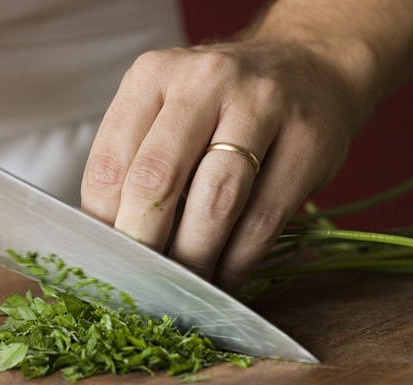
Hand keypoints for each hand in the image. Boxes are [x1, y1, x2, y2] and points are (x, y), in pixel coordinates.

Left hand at [81, 41, 365, 291]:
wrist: (309, 67)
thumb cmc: (222, 103)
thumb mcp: (168, 108)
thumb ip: (135, 160)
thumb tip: (111, 241)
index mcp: (153, 75)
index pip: (109, 164)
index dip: (103, 225)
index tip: (109, 261)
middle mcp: (205, 81)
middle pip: (157, 181)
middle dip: (144, 246)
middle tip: (141, 284)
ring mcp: (262, 107)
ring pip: (215, 204)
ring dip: (194, 261)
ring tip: (183, 289)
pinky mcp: (307, 143)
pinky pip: (263, 221)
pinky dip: (237, 263)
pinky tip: (224, 279)